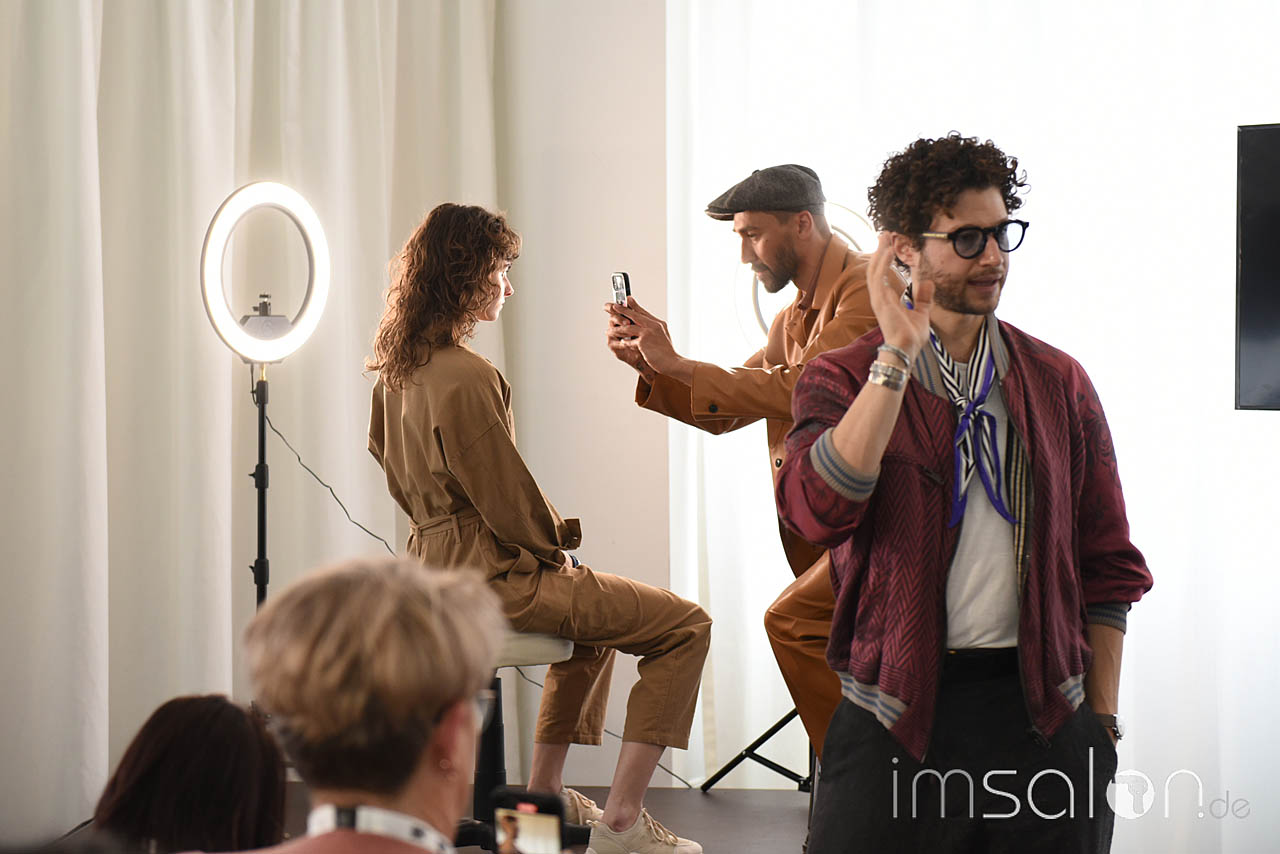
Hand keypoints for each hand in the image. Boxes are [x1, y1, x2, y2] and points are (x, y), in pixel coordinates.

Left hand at [605, 298, 686, 379]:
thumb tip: (639, 325)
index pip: (643, 312)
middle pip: (634, 315)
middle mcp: (653, 325)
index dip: (634, 305)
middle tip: (613, 307)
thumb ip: (652, 328)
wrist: (672, 362)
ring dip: (617, 330)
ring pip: (628, 328)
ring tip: (609, 331)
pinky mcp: (643, 342)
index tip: (627, 299)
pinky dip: (624, 343)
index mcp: (658, 323)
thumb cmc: (666, 351)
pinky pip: (629, 341)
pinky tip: (621, 343)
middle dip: (622, 310)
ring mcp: (648, 333)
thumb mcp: (662, 335)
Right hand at [865, 233, 932, 359]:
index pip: (882, 275)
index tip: (889, 246)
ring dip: (879, 252)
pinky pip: (878, 277)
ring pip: (874, 270)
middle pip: (875, 269)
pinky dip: (882, 263)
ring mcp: (879, 299)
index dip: (885, 259)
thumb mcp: (922, 313)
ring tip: (884, 237)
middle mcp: (880, 298)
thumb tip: (929, 282)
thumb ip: (923, 298)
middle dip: (879, 251)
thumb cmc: (911, 337)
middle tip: (884, 234)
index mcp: (888, 300)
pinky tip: (887, 251)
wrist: (906, 350)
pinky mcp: (880, 301)